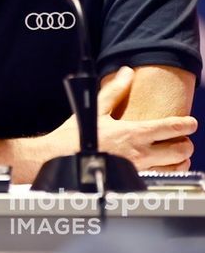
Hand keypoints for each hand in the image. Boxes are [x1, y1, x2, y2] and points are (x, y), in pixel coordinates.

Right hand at [48, 66, 196, 169]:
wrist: (61, 160)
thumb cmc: (76, 137)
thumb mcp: (95, 110)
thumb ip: (114, 91)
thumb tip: (126, 73)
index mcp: (133, 133)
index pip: (170, 128)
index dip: (186, 124)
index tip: (190, 122)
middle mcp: (140, 153)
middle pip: (181, 150)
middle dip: (185, 143)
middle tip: (181, 138)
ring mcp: (139, 169)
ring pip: (176, 167)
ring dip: (179, 159)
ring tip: (175, 152)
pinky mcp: (135, 180)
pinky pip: (162, 176)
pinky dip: (168, 170)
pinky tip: (162, 164)